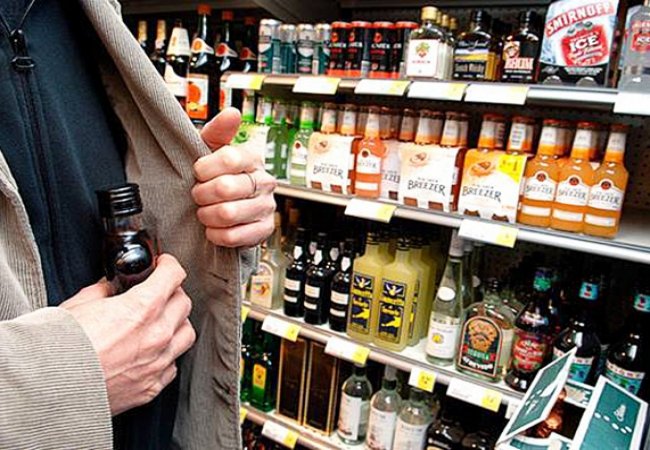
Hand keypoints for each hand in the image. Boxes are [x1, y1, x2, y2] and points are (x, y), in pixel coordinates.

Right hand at [60, 254, 195, 415]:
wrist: (47, 387)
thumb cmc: (58, 346)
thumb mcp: (80, 303)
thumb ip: (104, 291)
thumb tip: (111, 288)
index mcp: (142, 308)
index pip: (174, 275)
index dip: (169, 266)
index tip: (164, 266)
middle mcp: (156, 335)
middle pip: (184, 303)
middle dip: (173, 292)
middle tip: (160, 292)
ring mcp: (156, 363)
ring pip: (186, 334)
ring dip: (177, 324)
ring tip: (161, 322)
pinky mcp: (151, 387)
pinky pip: (172, 365)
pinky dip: (166, 356)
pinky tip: (151, 352)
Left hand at [192, 107, 276, 247]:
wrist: (228, 206)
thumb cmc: (217, 176)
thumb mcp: (212, 150)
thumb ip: (218, 131)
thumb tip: (232, 113)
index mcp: (253, 158)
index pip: (230, 158)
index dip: (205, 168)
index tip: (197, 172)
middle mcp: (265, 182)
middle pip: (226, 188)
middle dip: (202, 194)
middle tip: (197, 195)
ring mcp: (266, 207)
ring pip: (228, 213)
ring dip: (207, 215)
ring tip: (204, 212)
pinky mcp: (264, 229)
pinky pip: (235, 236)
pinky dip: (216, 234)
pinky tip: (213, 228)